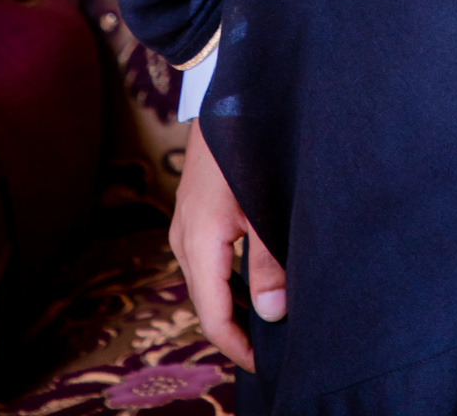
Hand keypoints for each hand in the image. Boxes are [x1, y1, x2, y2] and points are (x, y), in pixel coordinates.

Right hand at [170, 117, 286, 371]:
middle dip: (235, 332)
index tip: (267, 365)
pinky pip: (206, 261)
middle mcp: (184, 238)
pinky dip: (226, 281)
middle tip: (272, 350)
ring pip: (205, 282)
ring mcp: (184, 224)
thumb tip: (271, 314)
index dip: (238, 347)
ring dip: (231, 306)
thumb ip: (267, 260)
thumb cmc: (249, 144)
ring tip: (266, 324)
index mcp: (200, 241)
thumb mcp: (262, 204)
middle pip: (206, 303)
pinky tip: (253, 282)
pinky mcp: (192, 212)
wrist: (229, 92)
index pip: (214, 315)